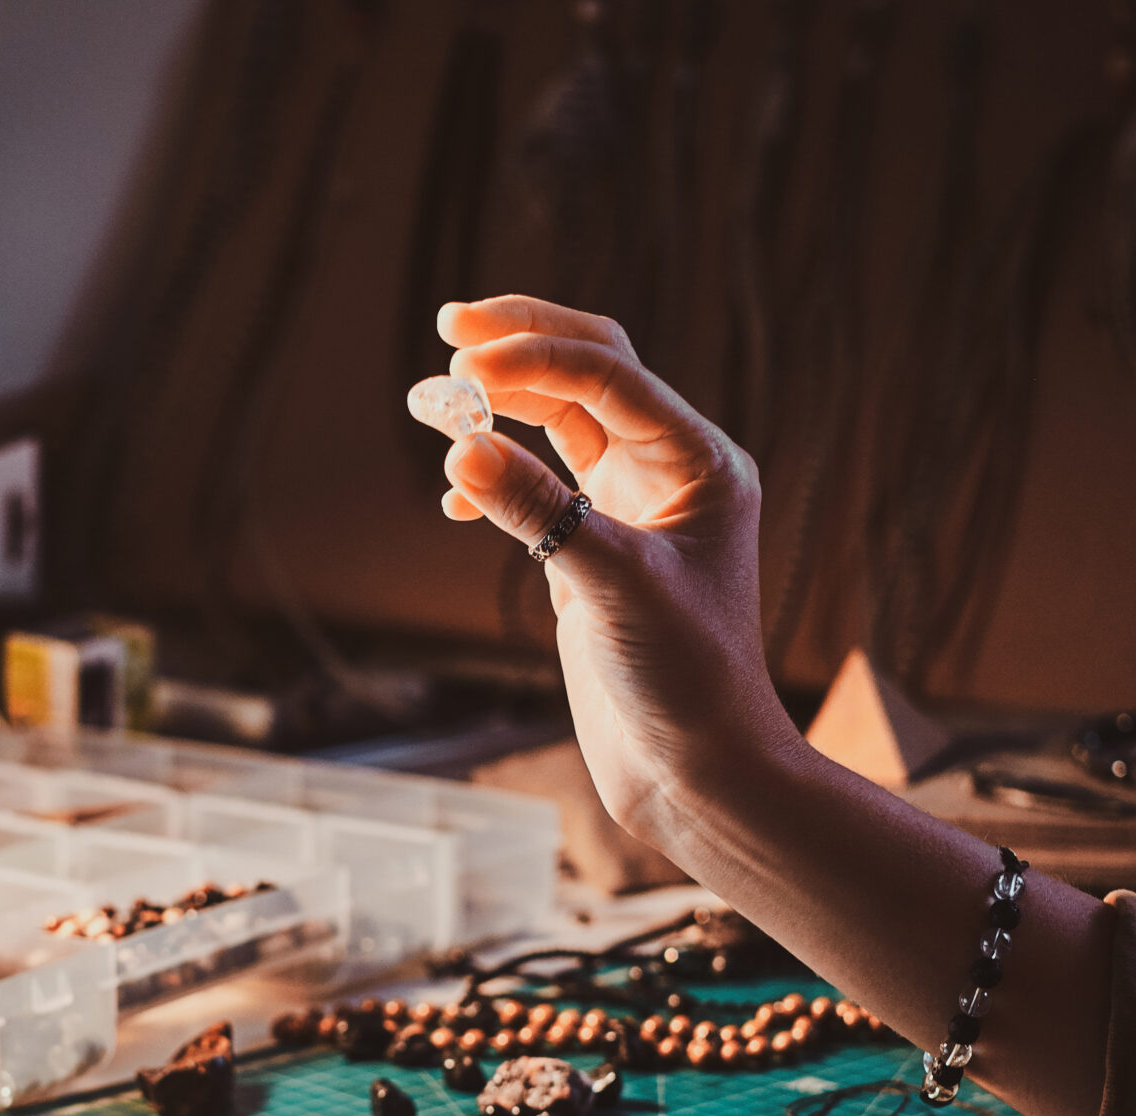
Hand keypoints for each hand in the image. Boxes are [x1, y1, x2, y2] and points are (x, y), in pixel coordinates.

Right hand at [430, 297, 788, 843]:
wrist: (697, 769)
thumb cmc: (685, 682)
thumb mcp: (610, 588)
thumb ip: (537, 513)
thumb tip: (460, 449)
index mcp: (700, 463)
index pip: (610, 376)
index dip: (534, 358)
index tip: (463, 360)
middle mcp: (670, 473)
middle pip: (590, 372)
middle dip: (521, 345)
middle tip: (449, 325)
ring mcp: (631, 509)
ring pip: (561, 420)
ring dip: (500, 402)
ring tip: (434, 398)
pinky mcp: (595, 550)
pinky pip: (542, 480)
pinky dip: (497, 472)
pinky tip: (456, 492)